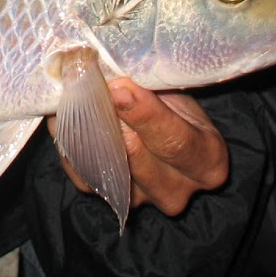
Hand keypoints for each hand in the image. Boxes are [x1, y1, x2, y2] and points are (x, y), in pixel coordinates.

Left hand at [52, 83, 228, 215]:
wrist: (157, 121)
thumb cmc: (169, 101)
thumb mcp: (172, 89)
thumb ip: (150, 87)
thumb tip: (114, 77)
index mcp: (207, 161)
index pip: (177, 142)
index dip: (147, 116)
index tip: (120, 90)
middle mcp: (178, 190)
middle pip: (138, 159)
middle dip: (110, 120)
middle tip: (88, 87)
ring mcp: (142, 199)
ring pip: (107, 168)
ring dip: (87, 130)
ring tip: (76, 96)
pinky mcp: (109, 198)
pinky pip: (83, 173)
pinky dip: (72, 143)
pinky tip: (68, 116)